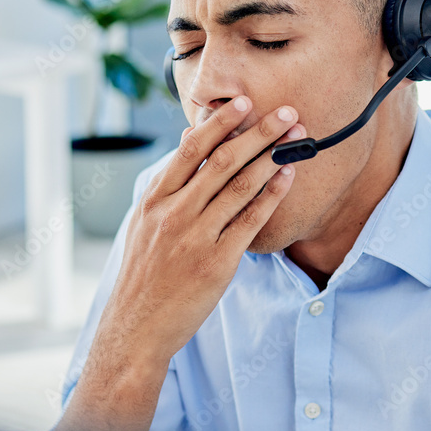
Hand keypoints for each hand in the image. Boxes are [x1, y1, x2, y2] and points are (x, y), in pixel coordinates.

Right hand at [48, 96, 302, 430]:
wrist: (136, 327)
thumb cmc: (144, 273)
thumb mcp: (144, 222)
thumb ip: (168, 183)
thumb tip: (187, 139)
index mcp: (154, 200)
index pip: (189, 149)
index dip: (219, 123)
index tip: (243, 102)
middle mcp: (174, 213)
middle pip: (221, 161)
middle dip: (257, 132)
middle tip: (285, 112)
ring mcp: (195, 237)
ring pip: (240, 187)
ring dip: (271, 157)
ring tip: (295, 138)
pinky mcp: (216, 262)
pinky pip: (250, 221)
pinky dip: (271, 195)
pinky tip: (287, 177)